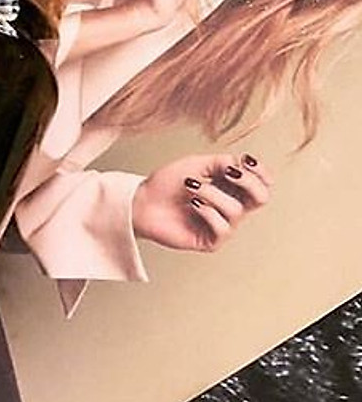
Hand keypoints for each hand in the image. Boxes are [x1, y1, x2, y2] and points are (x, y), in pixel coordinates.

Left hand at [132, 152, 271, 252]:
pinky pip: (223, 227)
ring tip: (190, 186)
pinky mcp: (211, 241)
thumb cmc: (166, 184)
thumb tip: (241, 165)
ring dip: (212, 193)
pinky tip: (192, 205)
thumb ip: (221, 163)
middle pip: (261, 198)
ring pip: (236, 210)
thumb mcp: (196, 165)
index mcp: (230, 189)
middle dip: (248, 182)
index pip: (261, 184)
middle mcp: (230, 207)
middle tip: (228, 172)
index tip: (246, 160)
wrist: (141, 201)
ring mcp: (222, 225)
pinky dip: (207, 211)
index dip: (261, 172)